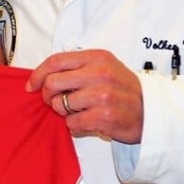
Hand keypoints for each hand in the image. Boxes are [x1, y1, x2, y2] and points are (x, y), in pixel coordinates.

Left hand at [26, 49, 143, 143]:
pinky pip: (72, 123)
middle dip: (47, 95)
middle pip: (53, 83)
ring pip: (60, 104)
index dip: (38, 74)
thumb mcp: (104, 67)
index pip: (55, 61)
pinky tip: (87, 121)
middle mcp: (99, 74)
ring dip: (63, 112)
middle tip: (54, 101)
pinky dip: (74, 125)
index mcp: (96, 58)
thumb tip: (41, 76)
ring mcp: (102, 95)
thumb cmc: (123, 90)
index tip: (31, 86)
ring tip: (78, 111)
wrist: (152, 112)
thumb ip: (76, 67)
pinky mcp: (104, 117)